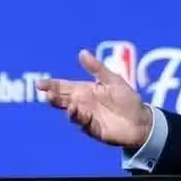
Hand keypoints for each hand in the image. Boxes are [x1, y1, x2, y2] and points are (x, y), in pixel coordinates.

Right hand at [36, 49, 151, 147]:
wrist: (141, 121)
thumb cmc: (128, 99)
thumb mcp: (113, 80)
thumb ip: (97, 69)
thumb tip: (82, 52)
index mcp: (87, 90)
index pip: (65, 86)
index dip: (52, 85)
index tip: (40, 84)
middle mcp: (83, 103)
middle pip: (63, 99)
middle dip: (53, 95)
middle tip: (45, 92)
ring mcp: (86, 116)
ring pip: (69, 111)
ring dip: (62, 105)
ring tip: (54, 99)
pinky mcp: (91, 128)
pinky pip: (81, 122)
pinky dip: (77, 116)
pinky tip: (75, 110)